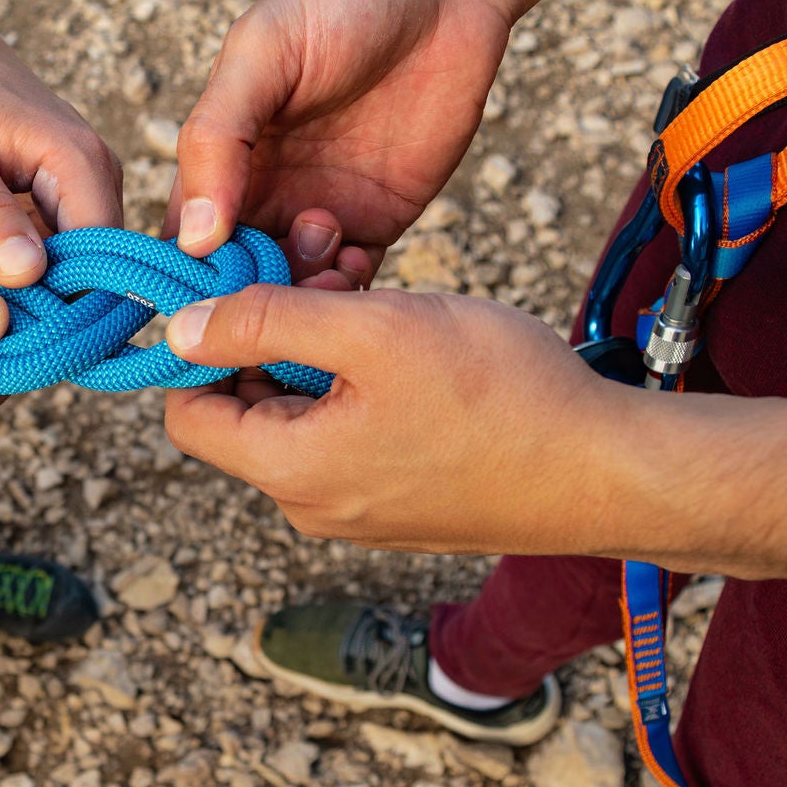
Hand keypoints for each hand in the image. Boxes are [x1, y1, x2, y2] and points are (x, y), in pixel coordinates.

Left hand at [0, 36, 123, 287]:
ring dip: (36, 292)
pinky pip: (58, 251)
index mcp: (80, 161)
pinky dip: (26, 273)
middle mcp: (97, 176)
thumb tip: (27, 274)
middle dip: (50, 304)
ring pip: (78, 265)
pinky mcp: (61, 198)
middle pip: (98, 268)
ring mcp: (84, 187)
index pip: (104, 258)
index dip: (67, 303)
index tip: (14, 336)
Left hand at [160, 285, 654, 554]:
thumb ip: (265, 322)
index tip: (248, 287)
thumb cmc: (499, 394)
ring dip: (327, 352)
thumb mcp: (371, 329)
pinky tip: (418, 345)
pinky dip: (367, 385)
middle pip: (249, 408)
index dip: (203, 344)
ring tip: (383, 301)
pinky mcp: (407, 505)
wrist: (609, 469)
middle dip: (277, 334)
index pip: (187, 415)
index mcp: (290, 472)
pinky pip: (354, 437)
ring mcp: (363, 513)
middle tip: (333, 273)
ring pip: (306, 414)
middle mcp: (314, 506)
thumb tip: (178, 330)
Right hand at [164, 0, 516, 286]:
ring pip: (292, 290)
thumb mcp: (264, 51)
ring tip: (321, 246)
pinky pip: (351, 283)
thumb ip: (217, 136)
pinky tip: (352, 262)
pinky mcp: (377, 223)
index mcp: (221, 155)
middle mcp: (264, 192)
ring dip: (298, 295)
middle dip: (244, 296)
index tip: (197, 292)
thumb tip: (192, 235)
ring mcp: (320, 212)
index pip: (182, 236)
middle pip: (234, 277)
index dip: (184, 273)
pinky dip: (346, 294)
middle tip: (265, 285)